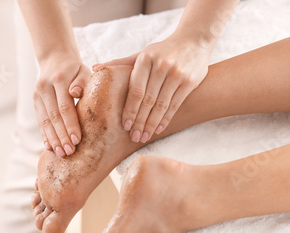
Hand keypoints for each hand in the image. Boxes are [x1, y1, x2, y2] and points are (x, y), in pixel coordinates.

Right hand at [35, 56, 90, 155]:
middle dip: (61, 136)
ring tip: (61, 153)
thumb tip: (75, 93)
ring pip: (45, 121)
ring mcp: (37, 95)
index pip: (65, 107)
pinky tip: (49, 147)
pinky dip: (45, 135)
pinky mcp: (35, 102)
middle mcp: (44, 88)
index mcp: (58, 80)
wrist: (56, 59)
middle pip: (53, 117)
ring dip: (53, 139)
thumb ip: (82, 81)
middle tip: (69, 152)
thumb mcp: (83, 70)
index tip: (77, 140)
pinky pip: (40, 121)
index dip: (70, 125)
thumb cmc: (75, 69)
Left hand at [94, 36, 211, 142]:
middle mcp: (161, 66)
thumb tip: (95, 68)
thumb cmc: (163, 50)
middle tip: (134, 136)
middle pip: (148, 101)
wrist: (194, 39)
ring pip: (162, 105)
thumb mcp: (142, 53)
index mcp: (146, 59)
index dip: (130, 109)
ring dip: (152, 124)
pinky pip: (175, 105)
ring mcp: (177, 74)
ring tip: (145, 136)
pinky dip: (166, 119)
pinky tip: (158, 129)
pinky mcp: (190, 81)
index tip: (126, 125)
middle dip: (140, 121)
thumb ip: (121, 63)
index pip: (136, 90)